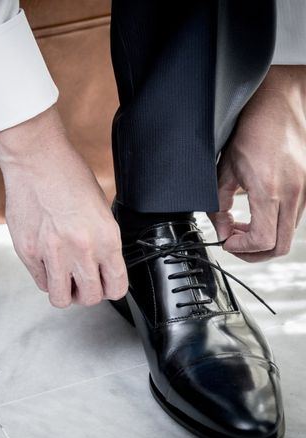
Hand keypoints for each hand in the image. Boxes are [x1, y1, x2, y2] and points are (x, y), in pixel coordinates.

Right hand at [0, 106, 127, 306]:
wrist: (36, 159)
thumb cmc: (67, 174)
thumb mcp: (100, 207)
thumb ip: (102, 239)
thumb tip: (101, 262)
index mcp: (106, 237)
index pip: (116, 286)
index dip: (111, 288)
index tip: (105, 284)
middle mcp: (81, 249)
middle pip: (90, 298)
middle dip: (88, 294)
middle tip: (82, 282)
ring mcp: (52, 253)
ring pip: (61, 298)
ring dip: (65, 292)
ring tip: (63, 278)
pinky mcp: (28, 252)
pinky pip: (40, 281)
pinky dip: (45, 277)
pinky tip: (47, 262)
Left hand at [209, 65, 305, 261]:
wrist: (280, 105)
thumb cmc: (252, 130)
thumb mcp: (224, 170)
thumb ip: (219, 206)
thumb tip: (220, 230)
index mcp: (271, 190)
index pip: (262, 240)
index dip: (240, 248)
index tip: (225, 240)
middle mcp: (294, 194)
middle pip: (279, 247)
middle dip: (252, 252)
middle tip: (233, 242)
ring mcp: (305, 192)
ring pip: (287, 235)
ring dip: (263, 239)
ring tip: (240, 227)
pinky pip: (293, 220)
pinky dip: (273, 226)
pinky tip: (255, 215)